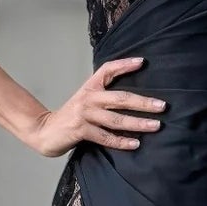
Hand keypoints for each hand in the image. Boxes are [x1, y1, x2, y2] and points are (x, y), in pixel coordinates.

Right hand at [27, 57, 165, 157]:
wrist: (44, 131)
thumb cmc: (71, 117)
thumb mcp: (85, 100)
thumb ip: (103, 95)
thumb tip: (132, 97)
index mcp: (90, 87)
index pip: (108, 70)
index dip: (124, 65)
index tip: (142, 62)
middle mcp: (88, 98)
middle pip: (120, 98)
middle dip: (143, 102)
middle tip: (162, 106)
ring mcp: (84, 114)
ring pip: (116, 119)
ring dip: (138, 123)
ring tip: (156, 126)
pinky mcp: (81, 130)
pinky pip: (106, 137)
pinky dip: (122, 141)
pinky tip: (135, 143)